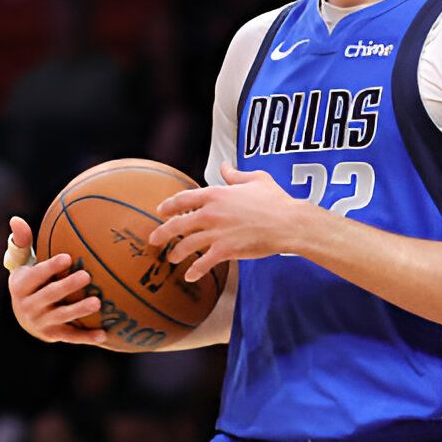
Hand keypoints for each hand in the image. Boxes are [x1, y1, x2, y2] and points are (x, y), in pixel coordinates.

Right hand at [5, 216, 106, 344]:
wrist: (25, 316)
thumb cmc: (30, 280)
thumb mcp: (22, 262)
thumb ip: (21, 241)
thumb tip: (15, 218)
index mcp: (20, 286)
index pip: (35, 276)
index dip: (50, 268)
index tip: (67, 257)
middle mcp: (28, 306)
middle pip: (49, 295)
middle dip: (67, 286)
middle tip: (87, 276)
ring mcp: (41, 322)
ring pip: (61, 317)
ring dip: (79, 310)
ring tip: (98, 302)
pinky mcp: (54, 335)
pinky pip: (72, 336)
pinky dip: (87, 337)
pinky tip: (104, 335)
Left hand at [149, 162, 301, 282]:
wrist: (288, 223)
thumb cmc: (275, 200)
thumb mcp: (256, 179)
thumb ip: (236, 174)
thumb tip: (224, 166)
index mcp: (216, 194)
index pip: (184, 199)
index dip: (169, 205)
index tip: (161, 210)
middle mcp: (210, 213)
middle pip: (177, 224)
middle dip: (162, 233)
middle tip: (153, 240)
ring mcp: (216, 233)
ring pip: (186, 245)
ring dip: (176, 253)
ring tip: (172, 258)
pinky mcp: (225, 251)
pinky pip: (203, 263)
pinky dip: (194, 271)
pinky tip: (190, 275)